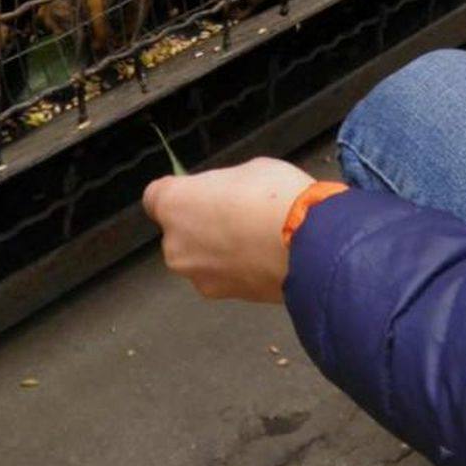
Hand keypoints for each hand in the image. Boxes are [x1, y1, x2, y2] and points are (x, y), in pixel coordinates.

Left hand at [142, 156, 313, 303]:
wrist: (310, 246)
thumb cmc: (276, 198)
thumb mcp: (248, 170)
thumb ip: (222, 187)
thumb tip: (223, 196)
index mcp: (174, 204)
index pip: (155, 197)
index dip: (178, 193)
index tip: (199, 192)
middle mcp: (175, 243)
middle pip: (178, 230)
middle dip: (200, 223)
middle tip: (235, 213)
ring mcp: (196, 274)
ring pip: (198, 256)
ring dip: (216, 249)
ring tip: (254, 238)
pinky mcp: (220, 295)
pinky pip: (219, 275)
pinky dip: (234, 268)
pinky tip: (261, 256)